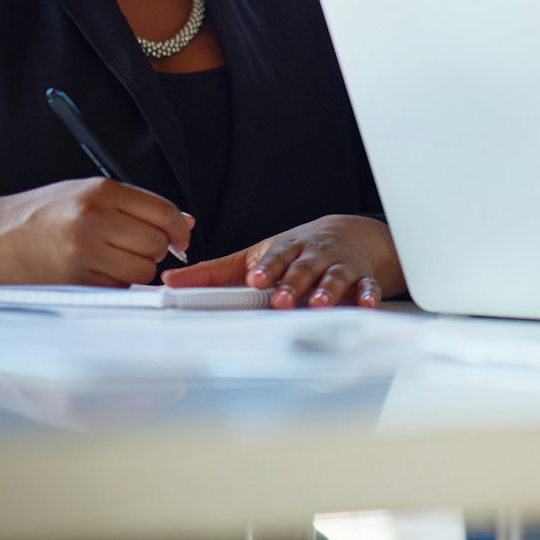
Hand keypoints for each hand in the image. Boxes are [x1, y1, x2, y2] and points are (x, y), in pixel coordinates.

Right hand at [0, 180, 192, 286]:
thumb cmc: (39, 213)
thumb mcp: (85, 193)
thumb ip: (135, 204)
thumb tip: (184, 222)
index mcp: (100, 192)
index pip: (163, 212)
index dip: (179, 229)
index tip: (181, 239)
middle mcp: (94, 219)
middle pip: (156, 243)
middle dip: (155, 250)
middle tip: (137, 248)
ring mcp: (84, 251)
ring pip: (142, 269)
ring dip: (137, 269)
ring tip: (114, 260)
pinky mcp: (75, 280)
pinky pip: (118, 287)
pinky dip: (116, 284)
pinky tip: (97, 271)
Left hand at [161, 215, 402, 308]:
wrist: (351, 234)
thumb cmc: (297, 250)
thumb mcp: (259, 254)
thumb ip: (216, 272)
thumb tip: (171, 281)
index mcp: (287, 249)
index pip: (276, 257)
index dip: (266, 268)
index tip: (256, 278)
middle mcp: (314, 256)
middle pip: (304, 268)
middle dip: (294, 283)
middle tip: (283, 299)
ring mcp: (340, 267)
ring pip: (335, 277)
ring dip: (328, 290)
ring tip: (319, 304)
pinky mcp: (363, 279)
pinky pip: (368, 287)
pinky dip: (368, 296)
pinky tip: (366, 305)